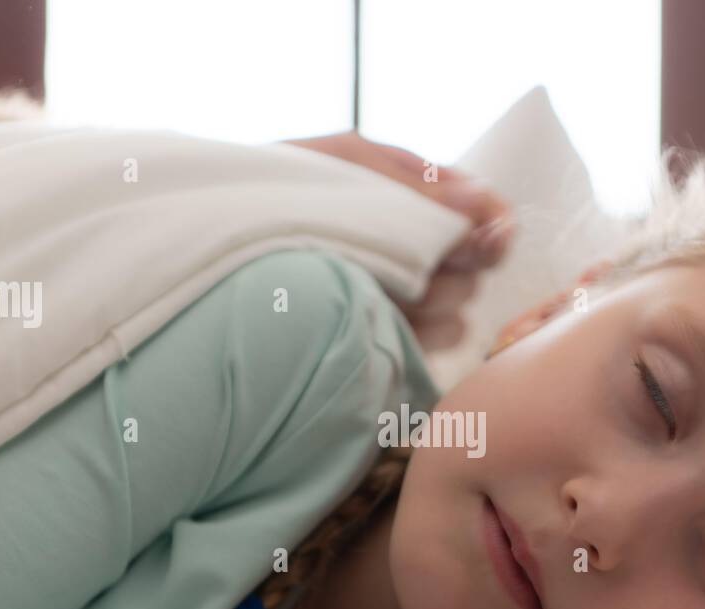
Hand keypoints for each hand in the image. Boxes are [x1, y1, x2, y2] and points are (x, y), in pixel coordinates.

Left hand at [283, 130, 513, 350]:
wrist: (212, 242)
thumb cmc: (273, 189)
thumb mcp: (346, 164)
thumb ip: (417, 186)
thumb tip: (487, 203)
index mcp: (409, 196)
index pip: (481, 211)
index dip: (491, 225)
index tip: (490, 239)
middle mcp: (410, 249)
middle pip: (473, 265)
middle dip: (451, 265)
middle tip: (410, 265)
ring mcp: (396, 298)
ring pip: (456, 309)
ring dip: (431, 302)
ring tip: (377, 292)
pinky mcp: (379, 341)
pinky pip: (428, 347)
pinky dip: (413, 336)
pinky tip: (373, 322)